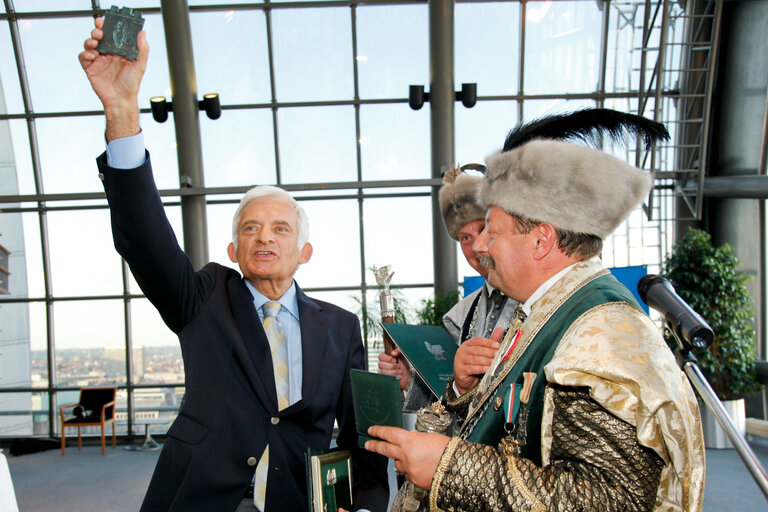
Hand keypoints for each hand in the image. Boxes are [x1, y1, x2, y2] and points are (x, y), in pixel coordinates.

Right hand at [78, 17, 148, 140]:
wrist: (121, 99)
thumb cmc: (131, 84)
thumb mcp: (140, 65)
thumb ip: (142, 49)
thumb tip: (143, 33)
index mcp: (119, 51)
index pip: (112, 35)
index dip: (108, 27)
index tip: (106, 21)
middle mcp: (108, 54)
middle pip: (98, 37)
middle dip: (96, 31)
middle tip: (99, 31)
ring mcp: (98, 61)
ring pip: (89, 45)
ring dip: (90, 41)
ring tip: (95, 43)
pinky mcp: (90, 68)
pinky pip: (83, 57)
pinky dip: (85, 54)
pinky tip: (92, 56)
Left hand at [364, 426, 449, 488]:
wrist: (457, 467)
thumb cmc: (447, 450)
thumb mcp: (429, 437)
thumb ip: (415, 439)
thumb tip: (409, 440)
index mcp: (409, 441)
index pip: (388, 434)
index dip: (378, 431)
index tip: (371, 430)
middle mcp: (406, 455)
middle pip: (385, 449)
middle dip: (374, 446)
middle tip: (368, 444)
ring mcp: (408, 469)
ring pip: (398, 463)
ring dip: (401, 459)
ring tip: (415, 457)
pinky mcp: (413, 480)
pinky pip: (408, 473)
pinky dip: (412, 469)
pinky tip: (422, 466)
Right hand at [378, 349, 411, 389]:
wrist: (408, 375)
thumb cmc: (404, 364)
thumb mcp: (403, 356)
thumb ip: (399, 351)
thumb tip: (393, 353)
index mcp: (385, 357)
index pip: (380, 356)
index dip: (387, 358)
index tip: (395, 360)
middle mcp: (382, 365)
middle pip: (381, 364)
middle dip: (392, 366)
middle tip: (399, 366)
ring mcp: (383, 372)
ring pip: (383, 372)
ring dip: (394, 371)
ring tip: (400, 371)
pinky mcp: (386, 379)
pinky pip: (386, 378)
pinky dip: (394, 377)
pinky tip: (399, 376)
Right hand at [453, 327, 502, 393]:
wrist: (464, 379)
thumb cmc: (473, 364)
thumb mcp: (481, 352)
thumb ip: (490, 342)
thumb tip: (500, 330)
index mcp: (467, 344)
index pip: (478, 341)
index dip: (488, 342)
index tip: (497, 345)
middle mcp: (462, 351)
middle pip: (477, 350)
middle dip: (489, 352)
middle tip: (498, 355)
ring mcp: (460, 360)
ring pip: (474, 359)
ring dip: (486, 361)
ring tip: (494, 362)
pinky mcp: (460, 370)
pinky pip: (471, 369)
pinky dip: (480, 369)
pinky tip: (487, 369)